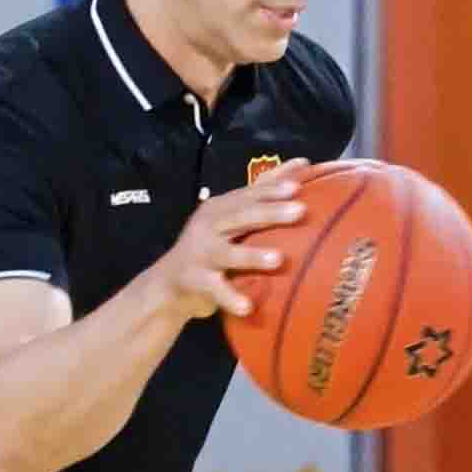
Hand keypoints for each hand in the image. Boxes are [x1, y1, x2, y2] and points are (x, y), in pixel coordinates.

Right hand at [148, 161, 311, 321]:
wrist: (169, 283)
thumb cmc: (211, 247)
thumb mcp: (232, 217)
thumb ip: (262, 194)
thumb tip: (302, 164)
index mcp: (220, 208)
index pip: (249, 193)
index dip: (273, 187)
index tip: (299, 183)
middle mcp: (208, 226)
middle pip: (241, 216)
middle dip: (270, 212)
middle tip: (300, 210)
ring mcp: (200, 253)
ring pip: (227, 253)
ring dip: (252, 256)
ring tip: (278, 260)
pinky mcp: (195, 280)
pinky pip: (215, 290)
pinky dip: (230, 298)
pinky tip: (248, 307)